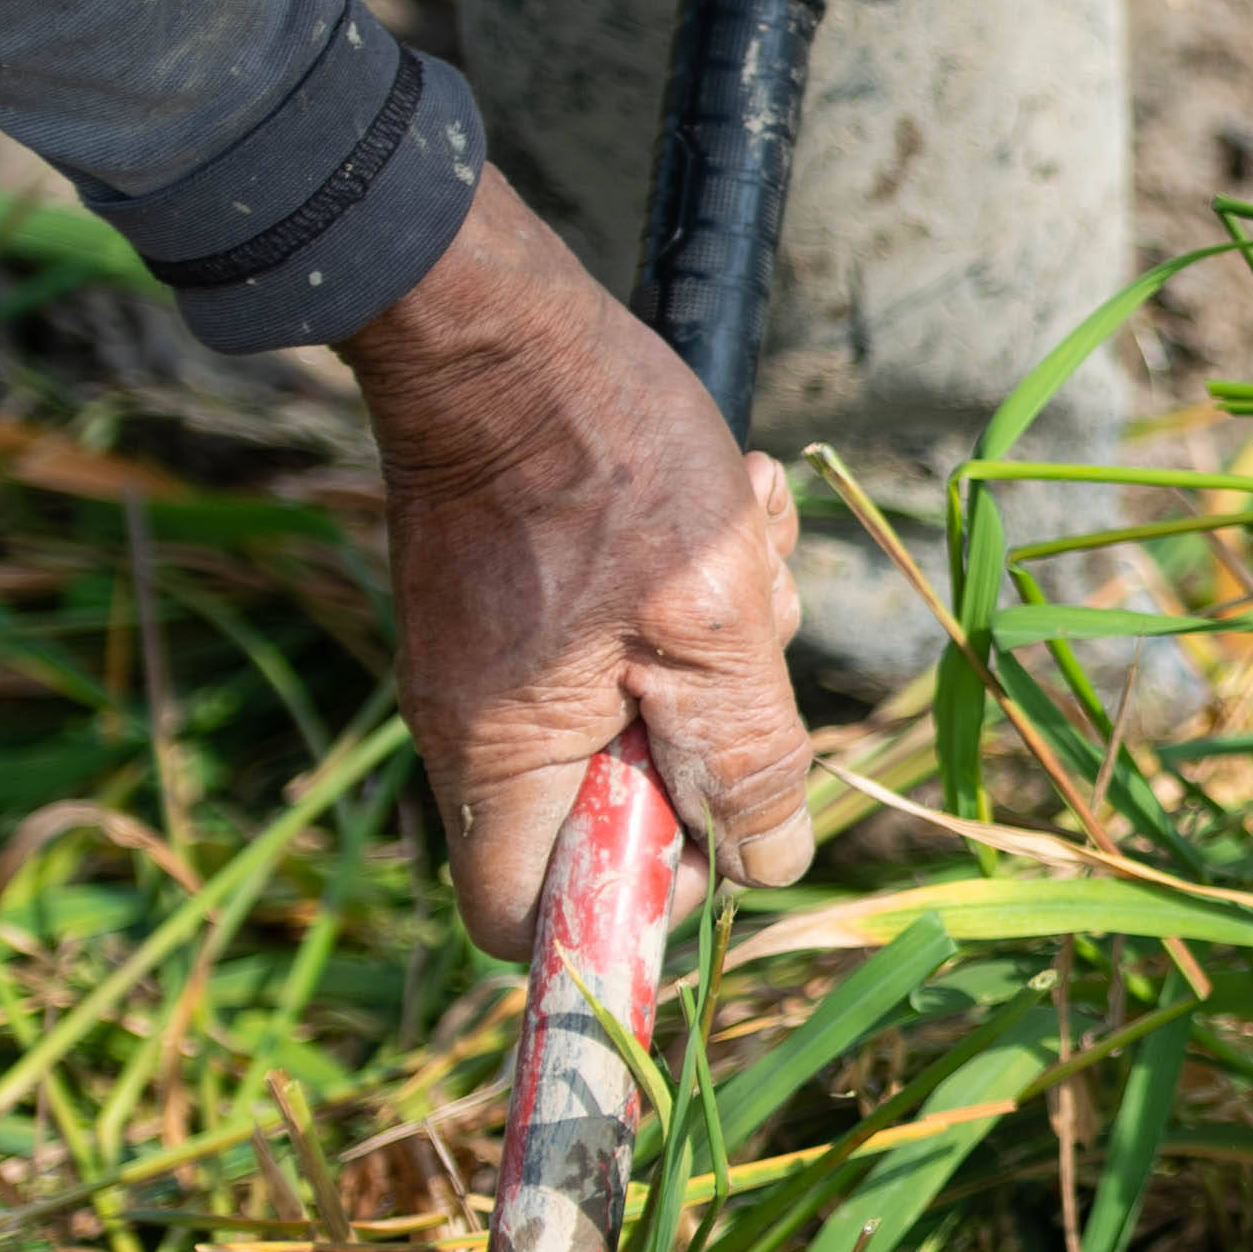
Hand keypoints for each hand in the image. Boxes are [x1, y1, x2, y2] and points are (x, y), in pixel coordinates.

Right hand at [341, 167, 816, 955]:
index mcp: (503, 759)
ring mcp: (509, 662)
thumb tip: (768, 862)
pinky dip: (702, 589)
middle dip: (714, 733)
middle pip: (620, 809)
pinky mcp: (534, 606)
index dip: (635, 902)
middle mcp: (485, 726)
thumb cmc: (605, 465)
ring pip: (651, 711)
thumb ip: (744, 754)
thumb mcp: (712, 620)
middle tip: (742, 640)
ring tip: (739, 542)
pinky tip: (728, 512)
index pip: (530, 919)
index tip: (713, 824)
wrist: (507, 332)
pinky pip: (637, 640)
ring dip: (729, 639)